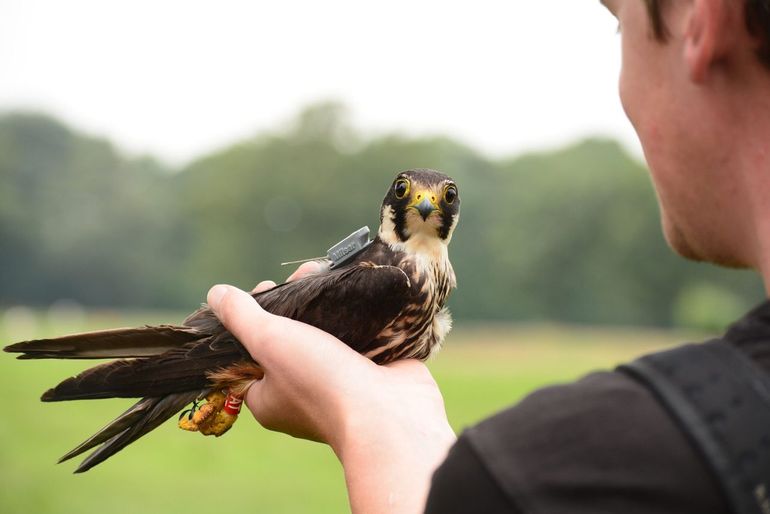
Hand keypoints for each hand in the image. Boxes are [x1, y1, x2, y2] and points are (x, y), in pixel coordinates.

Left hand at [206, 263, 455, 513]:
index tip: (268, 287)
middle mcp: (301, 394)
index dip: (254, 315)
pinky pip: (359, 337)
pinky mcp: (371, 372)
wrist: (389, 415)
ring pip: (326, 333)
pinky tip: (357, 290)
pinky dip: (358, 313)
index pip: (250, 350)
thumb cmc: (321, 382)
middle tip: (305, 274)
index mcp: (268, 397)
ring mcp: (340, 384)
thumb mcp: (269, 341)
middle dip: (296, 300)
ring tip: (330, 273)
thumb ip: (240, 317)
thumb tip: (216, 295)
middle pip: (290, 336)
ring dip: (327, 302)